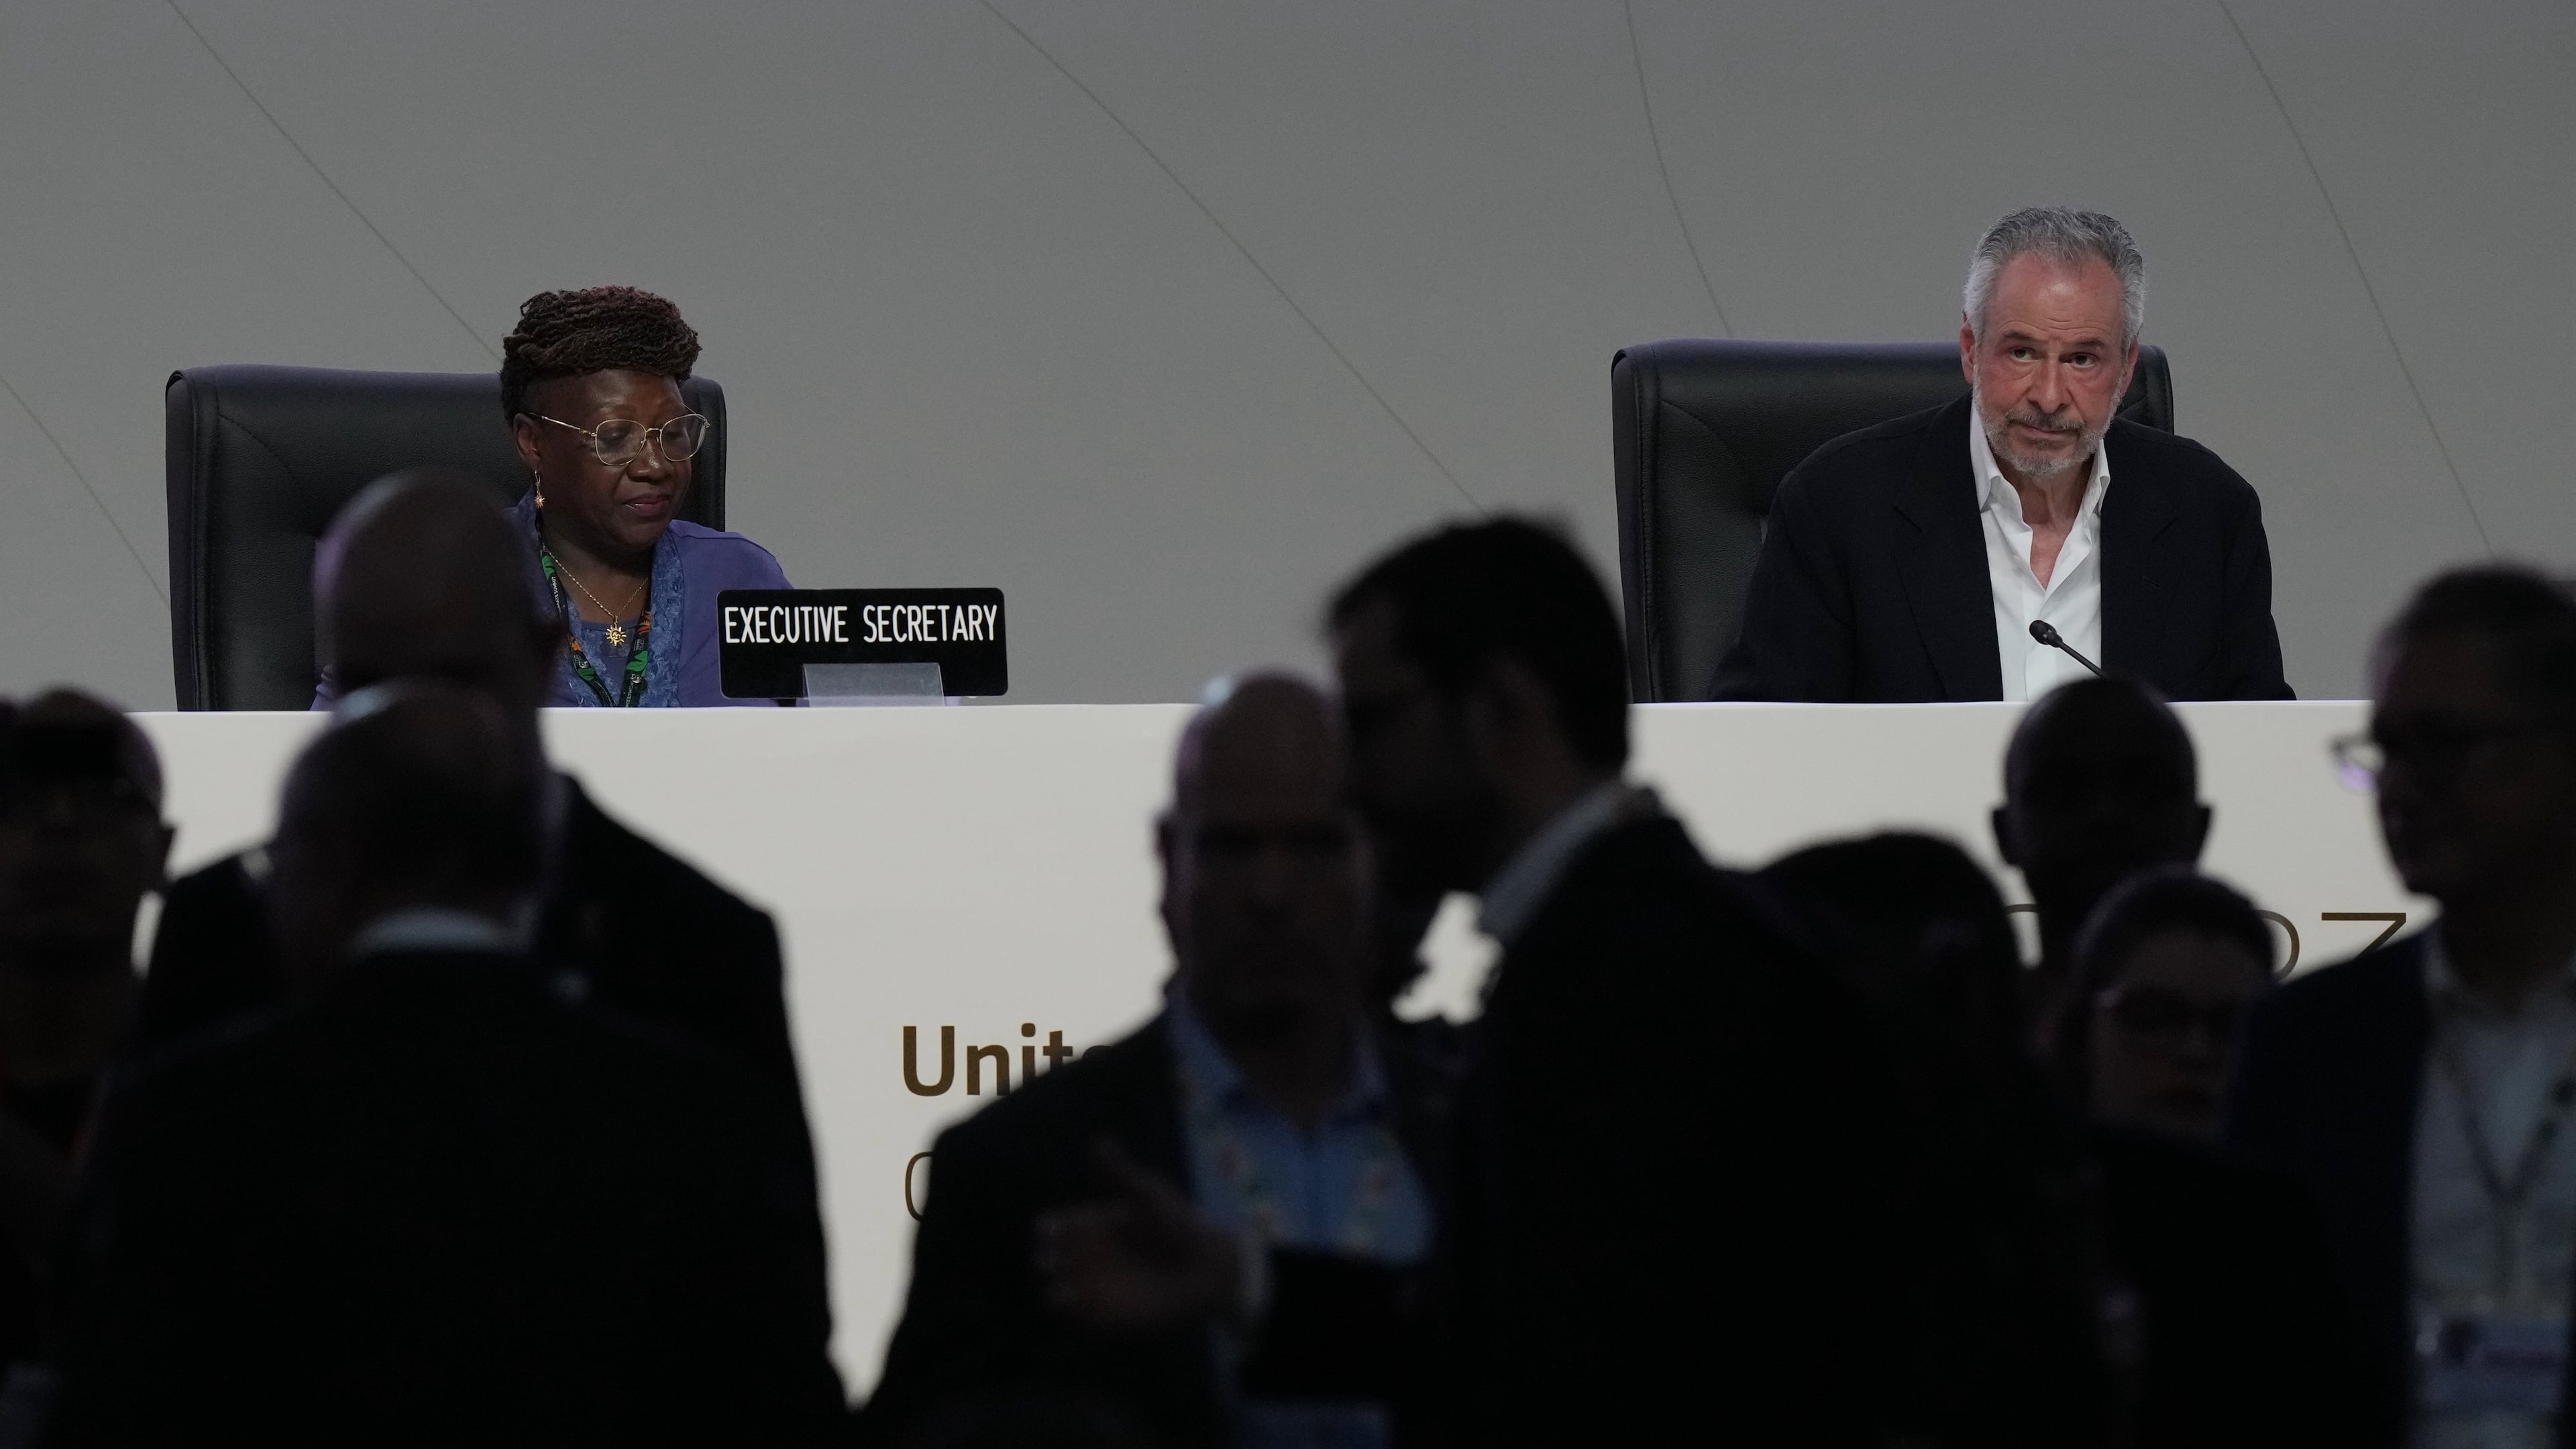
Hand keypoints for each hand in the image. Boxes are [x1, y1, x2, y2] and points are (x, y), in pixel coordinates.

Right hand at [1034, 1139, 1244, 1330]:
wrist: (1208, 1268)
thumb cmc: (1181, 1226)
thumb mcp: (1150, 1194)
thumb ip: (1121, 1172)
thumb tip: (1096, 1140)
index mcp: (1098, 1225)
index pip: (1058, 1228)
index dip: (1050, 1229)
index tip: (1052, 1229)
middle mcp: (1093, 1255)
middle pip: (1052, 1258)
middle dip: (1048, 1259)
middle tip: (1055, 1259)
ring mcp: (1099, 1285)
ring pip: (1058, 1289)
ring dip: (1056, 1290)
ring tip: (1064, 1287)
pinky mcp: (1110, 1312)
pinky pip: (1078, 1317)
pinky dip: (1071, 1313)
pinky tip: (1078, 1304)